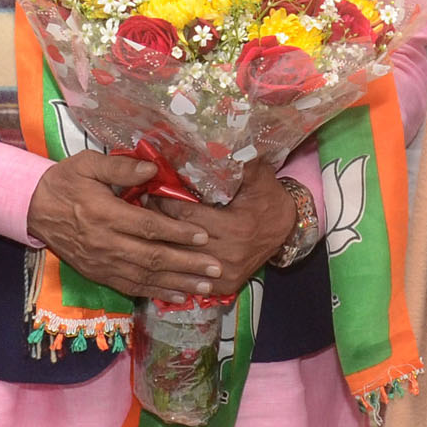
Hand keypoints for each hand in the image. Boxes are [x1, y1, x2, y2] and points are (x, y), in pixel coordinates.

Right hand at [26, 152, 236, 300]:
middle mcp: (105, 243)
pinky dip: (155, 293)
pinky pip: (130, 287)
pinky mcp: (98, 273)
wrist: (34, 208)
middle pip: (152, 257)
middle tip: (217, 268)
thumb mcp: (88, 164)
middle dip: (187, 264)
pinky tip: (177, 296)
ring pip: (145, 277)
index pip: (148, 227)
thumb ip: (120, 168)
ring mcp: (101, 262)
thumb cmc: (66, 181)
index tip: (204, 236)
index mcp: (105, 214)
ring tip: (206, 287)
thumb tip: (152, 170)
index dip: (178, 233)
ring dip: (177, 283)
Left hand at [145, 162, 298, 296]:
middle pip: (178, 239)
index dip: (165, 202)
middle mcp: (228, 254)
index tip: (150, 190)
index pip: (187, 216)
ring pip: (180, 261)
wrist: (287, 230)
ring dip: (160, 245)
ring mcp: (225, 274)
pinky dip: (173, 267)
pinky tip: (159, 253)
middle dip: (157, 222)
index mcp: (235, 228)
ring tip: (144, 228)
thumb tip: (220, 140)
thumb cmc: (268, 199)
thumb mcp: (258, 176)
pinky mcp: (224, 286)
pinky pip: (190, 278)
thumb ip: (239, 160)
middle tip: (139, 207)